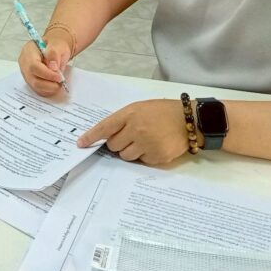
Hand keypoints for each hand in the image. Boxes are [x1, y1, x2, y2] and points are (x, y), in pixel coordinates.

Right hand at [18, 33, 71, 96]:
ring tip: (59, 83)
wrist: (55, 50)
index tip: (59, 77)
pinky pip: (38, 90)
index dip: (47, 74)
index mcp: (28, 51)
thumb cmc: (55, 46)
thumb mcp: (58, 45)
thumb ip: (54, 54)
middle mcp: (24, 63)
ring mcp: (26, 73)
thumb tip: (53, 67)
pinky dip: (48, 90)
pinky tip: (54, 84)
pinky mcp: (31, 81)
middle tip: (61, 82)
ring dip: (49, 88)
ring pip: (36, 86)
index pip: (34, 66)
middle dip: (49, 84)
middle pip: (33, 79)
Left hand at [77, 99, 192, 164]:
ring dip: (129, 151)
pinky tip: (154, 146)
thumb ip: (123, 119)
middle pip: (113, 145)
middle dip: (117, 143)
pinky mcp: (156, 157)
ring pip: (125, 156)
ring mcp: (146, 144)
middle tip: (128, 137)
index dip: (91, 136)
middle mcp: (136, 130)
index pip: (105, 127)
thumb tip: (107, 135)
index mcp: (130, 114)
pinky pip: (141, 161)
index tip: (81, 143)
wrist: (189, 119)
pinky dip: (144, 156)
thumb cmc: (162, 111)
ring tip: (143, 141)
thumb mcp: (140, 108)